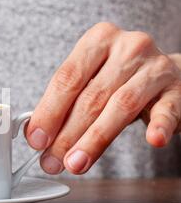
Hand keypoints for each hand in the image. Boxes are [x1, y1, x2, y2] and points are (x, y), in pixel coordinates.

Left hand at [25, 22, 180, 174]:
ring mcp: (155, 68)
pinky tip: (153, 140)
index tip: (36, 139)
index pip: (67, 78)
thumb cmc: (119, 79)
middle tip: (52, 160)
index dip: (49, 111)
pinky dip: (159, 126)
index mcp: (98, 40)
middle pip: (91, 96)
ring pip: (122, 106)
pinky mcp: (177, 91)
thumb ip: (66, 103)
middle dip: (67, 134)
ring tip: (76, 163)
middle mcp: (128, 47)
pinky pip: (168, 110)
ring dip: (94, 139)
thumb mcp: (91, 80)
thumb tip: (37, 135)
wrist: (168, 74)